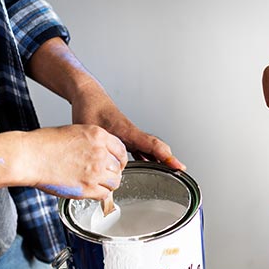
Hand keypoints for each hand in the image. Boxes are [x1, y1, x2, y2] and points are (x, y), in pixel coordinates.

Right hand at [19, 125, 127, 199]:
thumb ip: (92, 143)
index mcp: (98, 135)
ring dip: (107, 184)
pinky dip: (99, 194)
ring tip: (95, 183)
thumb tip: (101, 154)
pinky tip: (90, 190)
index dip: (119, 159)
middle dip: (111, 172)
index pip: (121, 150)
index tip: (115, 164)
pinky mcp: (87, 187)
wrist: (28, 156)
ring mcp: (95, 171)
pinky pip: (104, 194)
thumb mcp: (74, 132)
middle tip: (101, 174)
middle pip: (118, 167)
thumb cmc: (43, 144)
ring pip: (114, 182)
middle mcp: (100, 152)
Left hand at [71, 83, 185, 170]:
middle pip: (157, 148)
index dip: (167, 157)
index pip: (153, 145)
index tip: (178, 166)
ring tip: (170, 172)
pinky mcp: (126, 137)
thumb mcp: (92, 132)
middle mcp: (133, 134)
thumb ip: (95, 150)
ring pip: (152, 149)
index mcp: (128, 132)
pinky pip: (143, 149)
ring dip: (161, 160)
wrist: (88, 96)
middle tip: (180, 172)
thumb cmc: (90, 109)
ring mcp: (131, 136)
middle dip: (170, 160)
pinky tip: (148, 166)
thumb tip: (96, 168)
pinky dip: (149, 158)